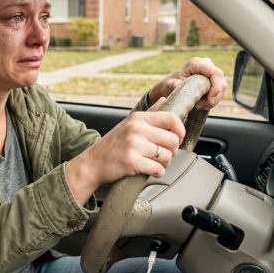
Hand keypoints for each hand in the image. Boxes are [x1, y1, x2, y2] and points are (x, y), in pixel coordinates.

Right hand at [65, 103, 184, 204]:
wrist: (92, 163)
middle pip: (173, 140)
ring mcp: (133, 145)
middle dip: (171, 151)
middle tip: (161, 155)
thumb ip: (150, 113)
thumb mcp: (129, 124)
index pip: (172, 119)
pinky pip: (158, 169)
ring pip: (167, 156)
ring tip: (153, 162)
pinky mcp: (132, 161)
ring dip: (164, 163)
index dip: (180, 131)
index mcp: (138, 118)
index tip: (177, 139)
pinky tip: (148, 170)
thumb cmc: (113, 145)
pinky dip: (156, 173)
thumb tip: (165, 99)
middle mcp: (136, 128)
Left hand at [147, 57, 226, 109]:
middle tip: (200, 106)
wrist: (170, 88)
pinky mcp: (214, 80)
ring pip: (222, 88)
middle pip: (221, 82)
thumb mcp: (168, 85)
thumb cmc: (169, 85)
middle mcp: (206, 65)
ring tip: (199, 105)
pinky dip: (213, 100)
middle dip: (214, 97)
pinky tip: (202, 104)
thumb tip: (177, 84)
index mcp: (197, 63)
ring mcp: (211, 72)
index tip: (209, 100)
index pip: (215, 73)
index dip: (216, 88)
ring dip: (213, 100)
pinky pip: (220, 92)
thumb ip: (173, 84)